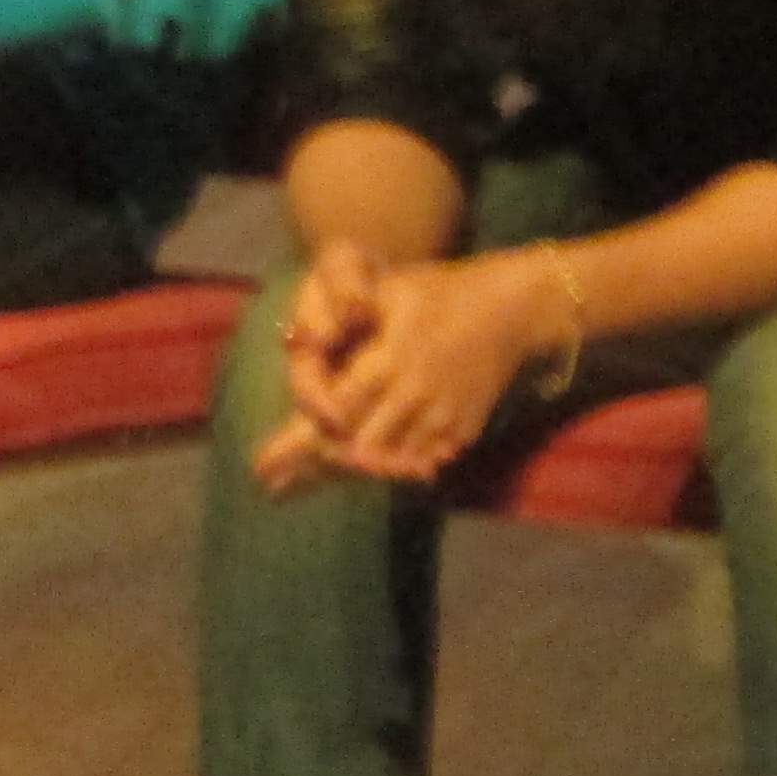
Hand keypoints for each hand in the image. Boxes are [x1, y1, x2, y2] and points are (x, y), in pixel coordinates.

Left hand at [252, 239, 558, 491]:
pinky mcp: (462, 433)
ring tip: (301, 483)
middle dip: (314, 465)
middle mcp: (416, 395)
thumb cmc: (436, 293)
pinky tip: (361, 470)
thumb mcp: (389, 292)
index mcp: (392, 358)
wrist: (511, 310)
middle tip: (271, 482)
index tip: (265, 462)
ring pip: (386, 462)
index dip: (301, 440)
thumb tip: (297, 342)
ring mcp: (442, 419)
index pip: (338, 412)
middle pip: (356, 448)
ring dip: (346, 471)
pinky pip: (418, 461)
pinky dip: (387, 468)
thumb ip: (345, 320)